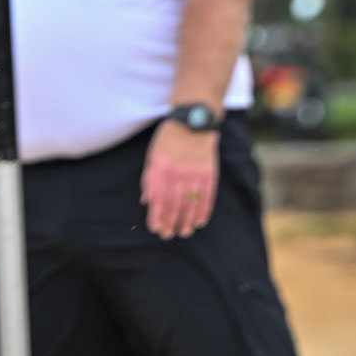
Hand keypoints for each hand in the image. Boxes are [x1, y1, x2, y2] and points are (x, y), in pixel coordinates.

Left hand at [141, 119, 219, 237]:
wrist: (193, 121)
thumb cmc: (169, 139)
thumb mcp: (153, 155)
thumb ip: (149, 179)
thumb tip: (146, 202)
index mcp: (160, 168)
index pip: (158, 199)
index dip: (157, 216)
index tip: (156, 229)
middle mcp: (177, 172)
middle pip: (174, 205)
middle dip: (171, 222)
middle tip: (169, 234)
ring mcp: (194, 172)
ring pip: (190, 204)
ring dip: (187, 221)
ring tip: (185, 232)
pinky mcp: (209, 172)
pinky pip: (206, 196)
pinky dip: (204, 210)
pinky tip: (200, 221)